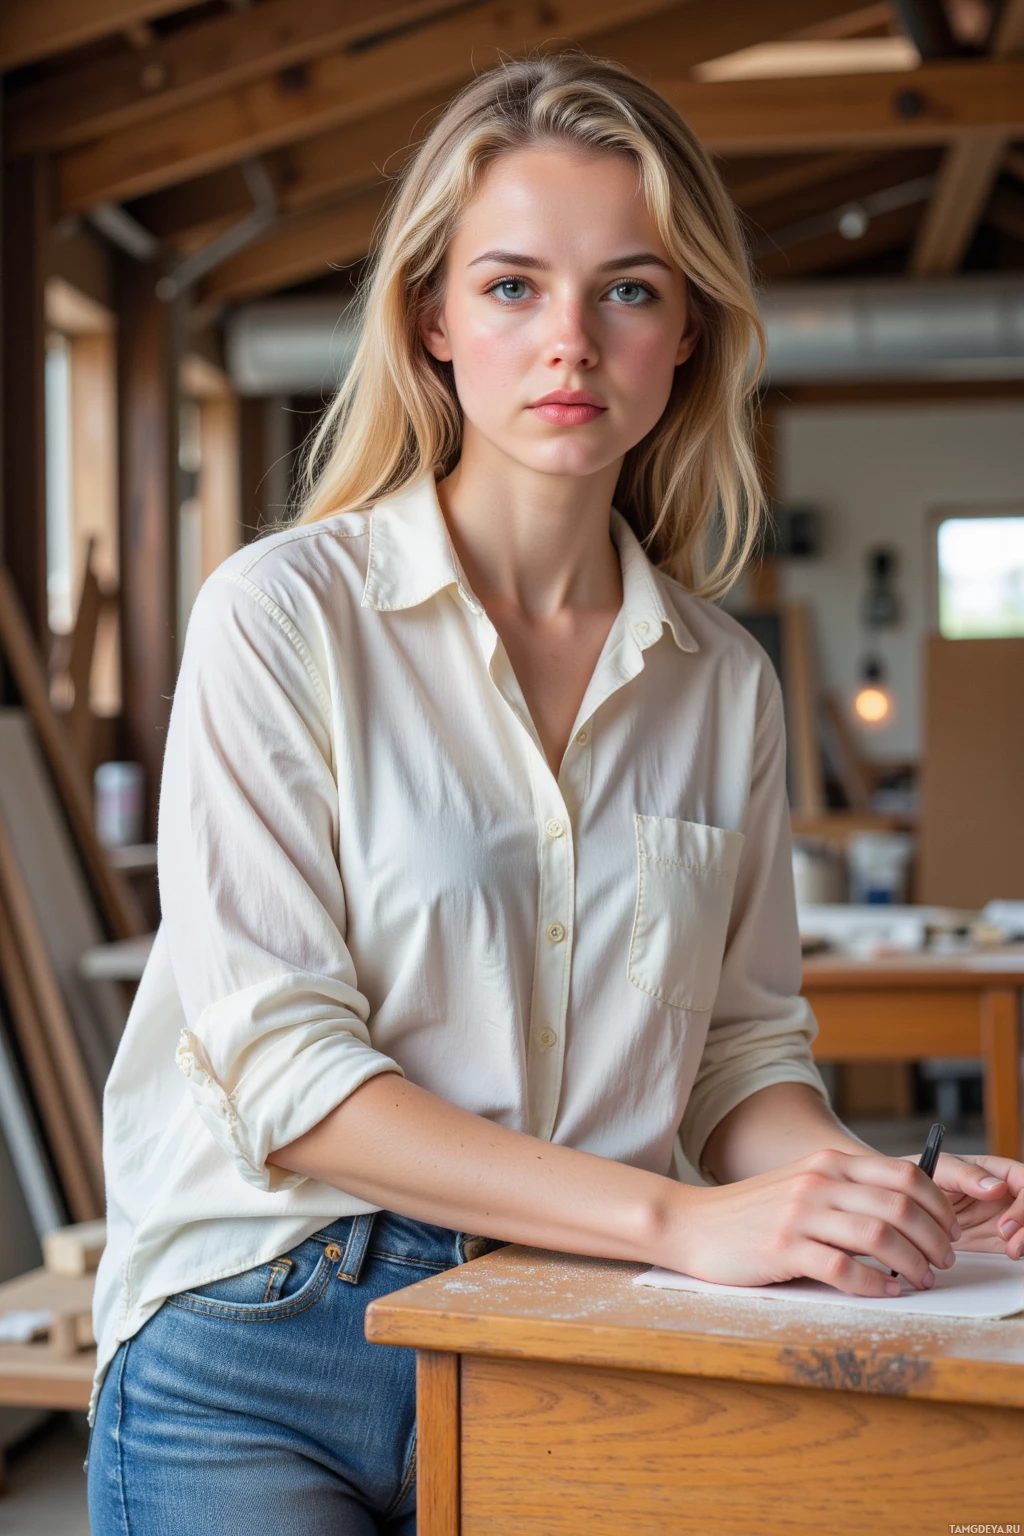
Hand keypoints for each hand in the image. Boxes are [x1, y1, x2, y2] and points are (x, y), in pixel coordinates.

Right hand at [669, 1148, 960, 1296]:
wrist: (692, 1221)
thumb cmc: (752, 1211)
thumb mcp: (802, 1185)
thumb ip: (846, 1190)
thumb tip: (906, 1214)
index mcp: (828, 1163)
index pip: (904, 1174)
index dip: (938, 1204)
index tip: (949, 1230)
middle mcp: (819, 1182)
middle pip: (901, 1206)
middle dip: (934, 1239)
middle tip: (943, 1262)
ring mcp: (800, 1215)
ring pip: (879, 1237)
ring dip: (912, 1265)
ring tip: (920, 1280)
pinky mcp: (783, 1249)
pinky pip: (843, 1270)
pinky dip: (873, 1285)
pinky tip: (884, 1292)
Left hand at [899, 1150, 1023, 1259]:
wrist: (909, 1205)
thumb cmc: (923, 1177)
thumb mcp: (942, 1170)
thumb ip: (967, 1174)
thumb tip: (996, 1186)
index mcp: (997, 1172)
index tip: (1007, 1224)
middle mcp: (1007, 1193)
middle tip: (1012, 1242)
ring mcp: (1007, 1216)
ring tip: (1011, 1251)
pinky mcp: (1002, 1238)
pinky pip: (1020, 1244)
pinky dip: (1021, 1250)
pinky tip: (1010, 1253)